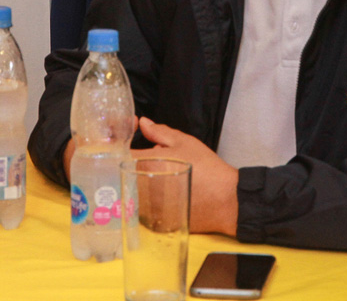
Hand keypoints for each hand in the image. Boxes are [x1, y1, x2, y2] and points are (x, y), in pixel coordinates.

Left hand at [133, 117, 238, 236]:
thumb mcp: (184, 143)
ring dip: (139, 180)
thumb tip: (143, 123)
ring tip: (161, 175)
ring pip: (131, 191)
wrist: (227, 201)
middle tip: (150, 157)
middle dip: (132, 162)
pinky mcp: (154, 222)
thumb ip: (159, 132)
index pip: (120, 152)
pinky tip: (165, 192)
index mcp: (146, 165)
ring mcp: (146, 209)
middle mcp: (141, 188)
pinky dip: (148, 198)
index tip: (130, 136)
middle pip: (123, 172)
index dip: (122, 142)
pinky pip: (142, 208)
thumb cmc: (207, 169)